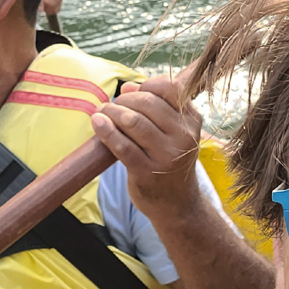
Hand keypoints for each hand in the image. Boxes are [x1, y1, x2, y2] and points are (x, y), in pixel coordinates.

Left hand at [91, 75, 202, 219]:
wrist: (176, 203)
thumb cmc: (170, 160)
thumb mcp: (173, 132)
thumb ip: (154, 106)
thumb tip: (126, 88)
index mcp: (192, 120)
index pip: (169, 88)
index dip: (146, 85)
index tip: (131, 93)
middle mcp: (184, 136)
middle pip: (147, 102)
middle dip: (123, 100)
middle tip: (110, 106)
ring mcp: (167, 156)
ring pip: (133, 121)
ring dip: (111, 112)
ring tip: (101, 113)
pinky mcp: (147, 172)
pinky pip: (122, 146)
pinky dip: (106, 131)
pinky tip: (97, 123)